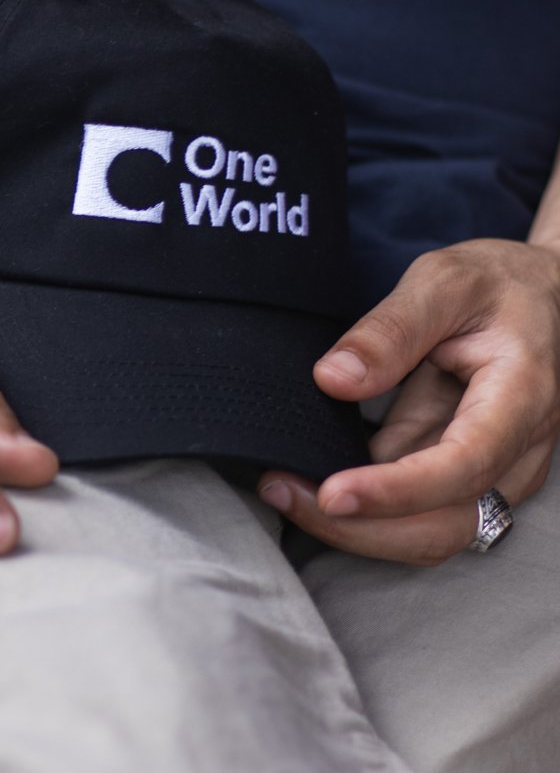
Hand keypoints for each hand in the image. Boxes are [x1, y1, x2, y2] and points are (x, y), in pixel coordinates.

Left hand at [258, 239, 559, 563]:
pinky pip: (413, 511)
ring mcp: (491, 469)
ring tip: (282, 490)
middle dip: (360, 527)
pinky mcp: (459, 472)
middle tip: (280, 491)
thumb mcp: (443, 283)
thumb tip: (333, 379)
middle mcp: (514, 449)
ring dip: (355, 528)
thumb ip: (390, 330)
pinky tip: (307, 482)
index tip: (331, 494)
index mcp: (520, 397)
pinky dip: (361, 509)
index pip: (464, 465)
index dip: (397, 491)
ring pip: (428, 532)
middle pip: (445, 524)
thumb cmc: (496, 284)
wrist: (539, 295)